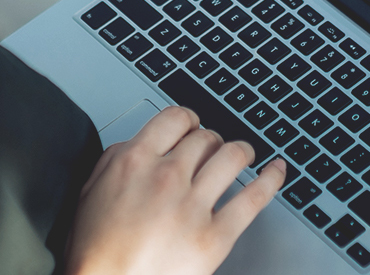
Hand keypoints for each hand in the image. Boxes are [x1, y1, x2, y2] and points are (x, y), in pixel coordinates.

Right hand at [66, 107, 285, 274]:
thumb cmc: (95, 251)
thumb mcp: (93, 190)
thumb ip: (120, 158)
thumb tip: (145, 141)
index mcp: (135, 161)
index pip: (175, 118)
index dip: (188, 119)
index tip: (192, 126)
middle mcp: (167, 177)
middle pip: (205, 137)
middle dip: (211, 140)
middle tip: (212, 149)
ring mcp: (193, 206)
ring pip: (232, 156)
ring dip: (241, 150)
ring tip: (244, 154)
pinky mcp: (215, 237)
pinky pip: (253, 198)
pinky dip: (271, 179)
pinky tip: (277, 171)